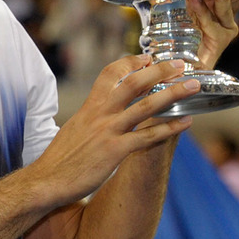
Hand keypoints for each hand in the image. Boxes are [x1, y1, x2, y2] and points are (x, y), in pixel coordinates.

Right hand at [31, 55, 196, 205]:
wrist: (46, 180)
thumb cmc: (58, 160)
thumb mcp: (73, 130)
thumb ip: (89, 119)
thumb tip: (98, 116)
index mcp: (88, 108)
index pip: (109, 74)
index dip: (130, 62)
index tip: (146, 57)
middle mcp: (100, 115)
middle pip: (133, 83)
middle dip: (159, 70)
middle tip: (179, 64)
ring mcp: (108, 132)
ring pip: (146, 106)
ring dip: (173, 93)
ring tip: (193, 85)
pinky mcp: (115, 151)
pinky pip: (148, 137)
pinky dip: (169, 128)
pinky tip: (186, 122)